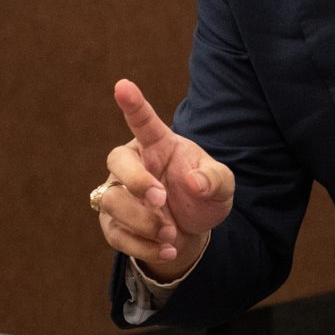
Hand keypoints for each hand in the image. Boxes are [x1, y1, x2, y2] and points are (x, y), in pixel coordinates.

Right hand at [94, 80, 234, 277]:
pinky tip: (169, 249)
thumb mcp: (222, 187)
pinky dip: (144, 246)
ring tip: (172, 234)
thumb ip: (215, 179)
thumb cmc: (202, 195)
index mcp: (158, 144)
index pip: (143, 120)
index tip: (123, 85)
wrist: (191, 230)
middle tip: (162, 200)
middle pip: (118, 162)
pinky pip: (117, 234)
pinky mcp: (113, 224)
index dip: (133, 104)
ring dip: (144, 221)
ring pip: (113, 202)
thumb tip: (194, 182)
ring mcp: (118, 193)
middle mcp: (133, 164)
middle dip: (138, 182)